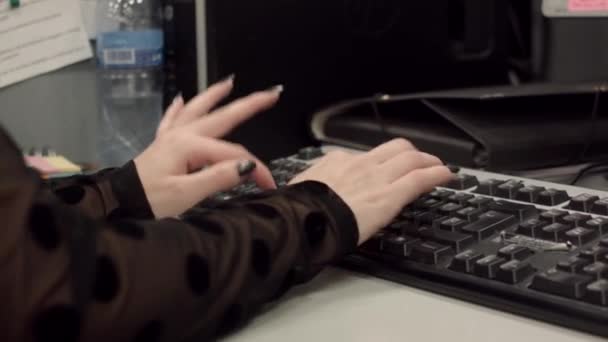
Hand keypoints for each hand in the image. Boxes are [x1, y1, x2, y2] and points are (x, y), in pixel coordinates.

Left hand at [135, 77, 281, 217]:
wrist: (116, 203)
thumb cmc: (149, 200)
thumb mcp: (186, 194)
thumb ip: (218, 177)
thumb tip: (248, 166)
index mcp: (191, 146)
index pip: (235, 155)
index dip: (256, 168)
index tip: (269, 185)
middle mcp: (183, 135)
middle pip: (223, 117)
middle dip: (249, 105)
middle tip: (272, 94)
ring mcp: (171, 137)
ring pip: (197, 109)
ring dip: (214, 95)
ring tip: (229, 82)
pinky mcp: (161, 145)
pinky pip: (172, 120)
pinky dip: (178, 109)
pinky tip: (180, 99)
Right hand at [290, 139, 453, 244]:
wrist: (304, 221)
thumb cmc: (299, 210)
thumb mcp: (300, 188)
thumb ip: (311, 184)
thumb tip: (306, 187)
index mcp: (337, 162)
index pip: (366, 155)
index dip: (381, 161)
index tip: (385, 167)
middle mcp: (360, 164)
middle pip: (395, 148)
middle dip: (411, 153)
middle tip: (420, 161)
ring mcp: (377, 177)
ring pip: (412, 159)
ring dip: (429, 161)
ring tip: (438, 167)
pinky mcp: (390, 195)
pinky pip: (421, 178)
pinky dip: (437, 174)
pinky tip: (447, 176)